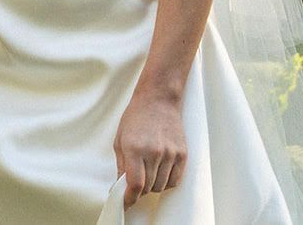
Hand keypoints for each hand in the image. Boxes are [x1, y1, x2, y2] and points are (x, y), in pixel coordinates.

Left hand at [114, 89, 186, 205]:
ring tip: (148, 173)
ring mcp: (170, 153)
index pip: (135, 184)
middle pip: (148, 187)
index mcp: (134, 148)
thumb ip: (121, 166)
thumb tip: (121, 187)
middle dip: (139, 190)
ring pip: (161, 186)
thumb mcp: (120, 140)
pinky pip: (175, 180)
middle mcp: (154, 152)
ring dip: (152, 186)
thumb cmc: (136, 118)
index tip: (126, 202)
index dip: (129, 198)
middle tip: (135, 183)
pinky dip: (166, 182)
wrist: (158, 100)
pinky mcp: (182, 154)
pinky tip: (160, 174)